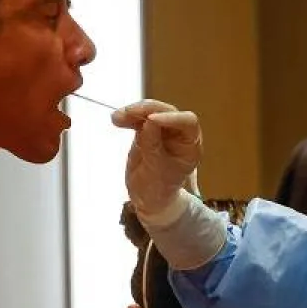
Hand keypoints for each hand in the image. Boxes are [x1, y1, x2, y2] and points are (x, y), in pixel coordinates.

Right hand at [112, 99, 202, 220]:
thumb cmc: (159, 188)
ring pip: (151, 111)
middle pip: (167, 111)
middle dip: (147, 110)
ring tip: (116, 118)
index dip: (171, 117)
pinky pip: (139, 118)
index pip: (188, 122)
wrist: (147, 197)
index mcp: (190, 145)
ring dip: (134, 111)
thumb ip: (153, 146)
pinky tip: (116, 119)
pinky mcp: (148, 130)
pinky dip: (128, 117)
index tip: (151, 119)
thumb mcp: (156, 171)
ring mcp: (163, 130)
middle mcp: (180, 134)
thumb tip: (149, 121)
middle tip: (128, 113)